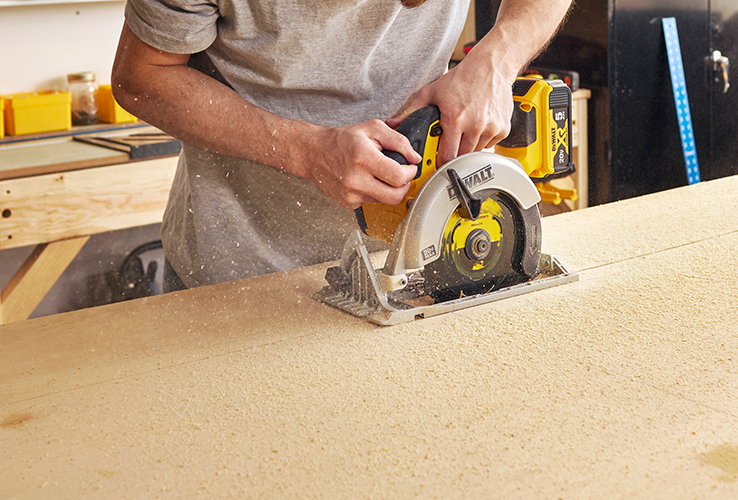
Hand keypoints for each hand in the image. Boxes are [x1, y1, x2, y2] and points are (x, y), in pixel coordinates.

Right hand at [303, 120, 420, 209]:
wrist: (313, 153)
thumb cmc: (341, 140)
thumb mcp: (372, 129)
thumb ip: (398, 141)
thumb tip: (415, 158)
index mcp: (363, 158)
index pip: (399, 177)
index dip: (410, 173)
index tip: (409, 167)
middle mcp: (355, 179)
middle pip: (395, 196)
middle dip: (404, 186)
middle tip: (401, 176)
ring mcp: (350, 194)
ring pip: (384, 200)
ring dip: (388, 189)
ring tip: (378, 174)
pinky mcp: (348, 204)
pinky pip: (371, 202)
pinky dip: (373, 193)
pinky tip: (365, 180)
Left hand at [387, 51, 515, 165]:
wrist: (491, 66)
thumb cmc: (462, 78)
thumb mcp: (432, 92)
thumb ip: (411, 111)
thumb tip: (393, 124)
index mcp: (455, 118)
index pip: (447, 156)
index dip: (440, 162)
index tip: (437, 163)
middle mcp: (475, 125)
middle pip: (462, 157)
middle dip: (454, 155)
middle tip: (449, 146)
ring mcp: (491, 128)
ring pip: (476, 152)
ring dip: (468, 147)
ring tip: (464, 131)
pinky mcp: (503, 129)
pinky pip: (489, 145)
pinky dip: (482, 140)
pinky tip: (478, 126)